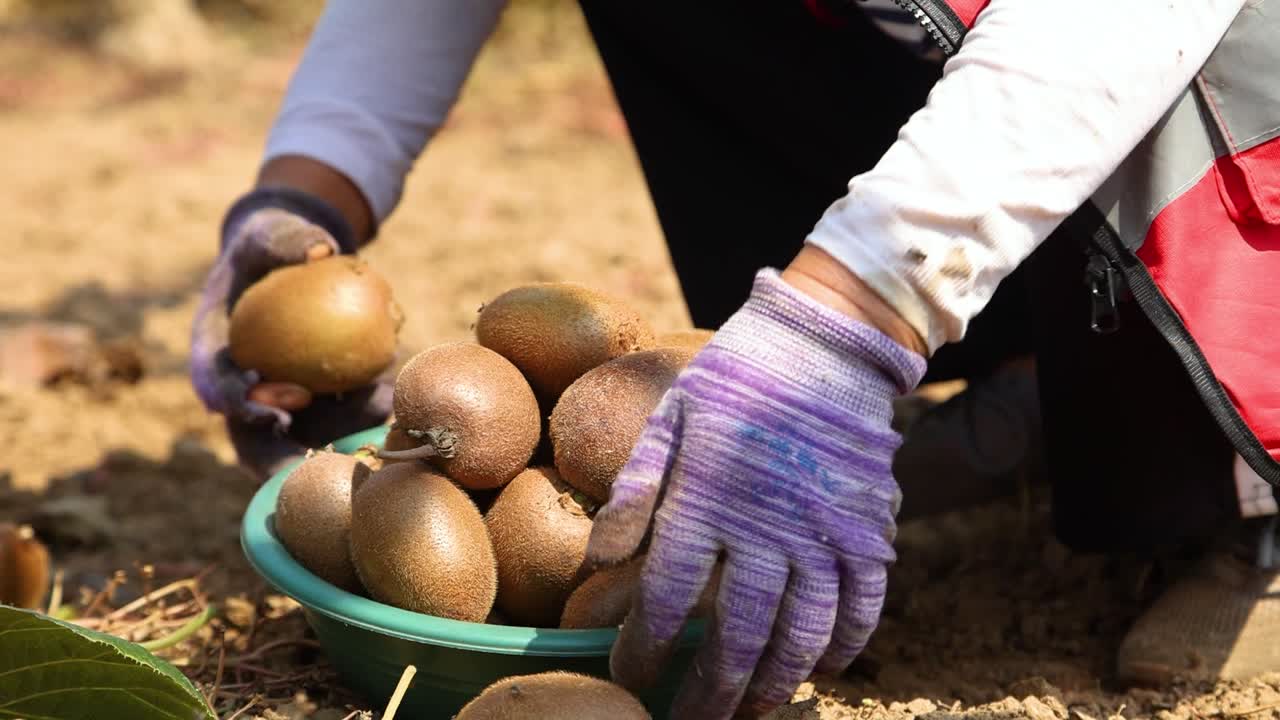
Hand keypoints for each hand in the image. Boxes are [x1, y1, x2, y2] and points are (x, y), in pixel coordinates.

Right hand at [189, 207, 390, 478]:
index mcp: (215, 348)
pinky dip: (357, 415)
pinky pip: (332, 420)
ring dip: (330, 434)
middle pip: (248, 428)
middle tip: (306, 443)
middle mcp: (240, 385)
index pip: (214, 377)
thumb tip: (321, 250)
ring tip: (371, 408)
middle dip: (271, 448)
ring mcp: (275, 400)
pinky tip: (389, 399)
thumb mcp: (273, 232)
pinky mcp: (312, 404)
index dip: (230, 392)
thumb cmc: (273, 246)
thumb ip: (289, 238)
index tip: (257, 392)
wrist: (291, 267)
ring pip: (295, 434)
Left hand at [584, 269, 925, 718]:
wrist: (823, 342)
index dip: (646, 646)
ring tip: (752, 712)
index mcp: (707, 498)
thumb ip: (635, 489)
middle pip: (736, 634)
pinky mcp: (869, 527)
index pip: (669, 596)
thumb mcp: (670, 417)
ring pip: (801, 632)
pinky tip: (822, 669)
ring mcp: (826, 531)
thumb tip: (597, 563)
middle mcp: (767, 525)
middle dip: (710, 690)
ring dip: (775, 683)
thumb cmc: (735, 379)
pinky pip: (862, 603)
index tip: (629, 674)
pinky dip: (844, 643)